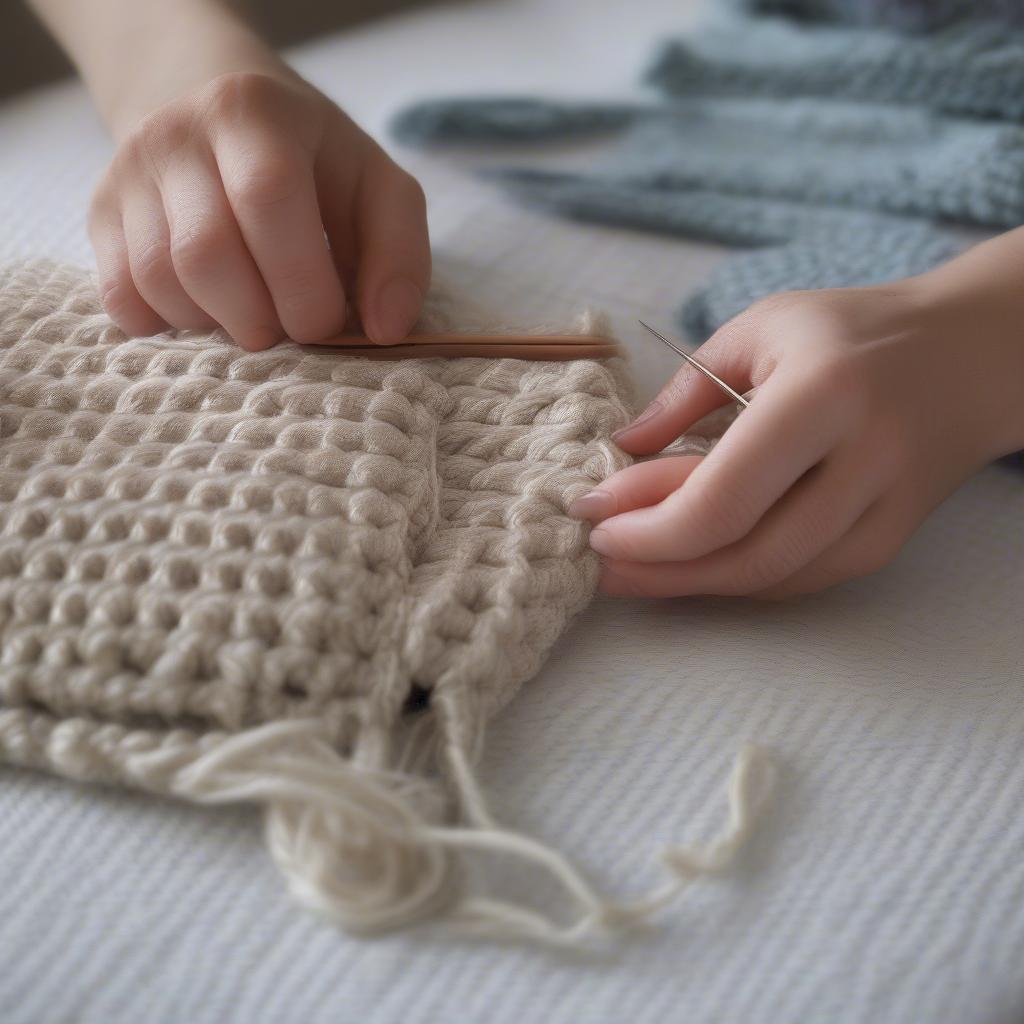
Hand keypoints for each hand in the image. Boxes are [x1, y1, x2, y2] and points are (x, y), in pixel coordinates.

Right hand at [88, 70, 429, 348]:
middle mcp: (178, 134)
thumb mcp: (375, 186)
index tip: (325, 320)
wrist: (209, 104)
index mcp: (256, 114)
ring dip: (216, 326)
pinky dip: (170, 326)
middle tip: (287, 329)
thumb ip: (400, 253)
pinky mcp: (99, 212)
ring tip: (251, 316)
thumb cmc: (311, 162)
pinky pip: (122, 296)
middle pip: (206, 253)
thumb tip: (387, 331)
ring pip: (158, 280)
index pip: (268, 201)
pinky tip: (208, 311)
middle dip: (259, 318)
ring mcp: (129, 172)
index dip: (302, 282)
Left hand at [571, 280, 1019, 598]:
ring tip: (628, 572)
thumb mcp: (761, 331)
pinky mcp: (890, 541)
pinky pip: (800, 580)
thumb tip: (622, 450)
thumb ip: (686, 393)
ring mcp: (884, 512)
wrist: (974, 355)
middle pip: (743, 554)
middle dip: (657, 567)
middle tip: (596, 562)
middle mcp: (862, 463)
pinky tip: (690, 568)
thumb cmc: (852, 331)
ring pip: (771, 579)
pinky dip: (736, 580)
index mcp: (822, 397)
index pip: (720, 497)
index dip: (646, 525)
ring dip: (689, 584)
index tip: (590, 516)